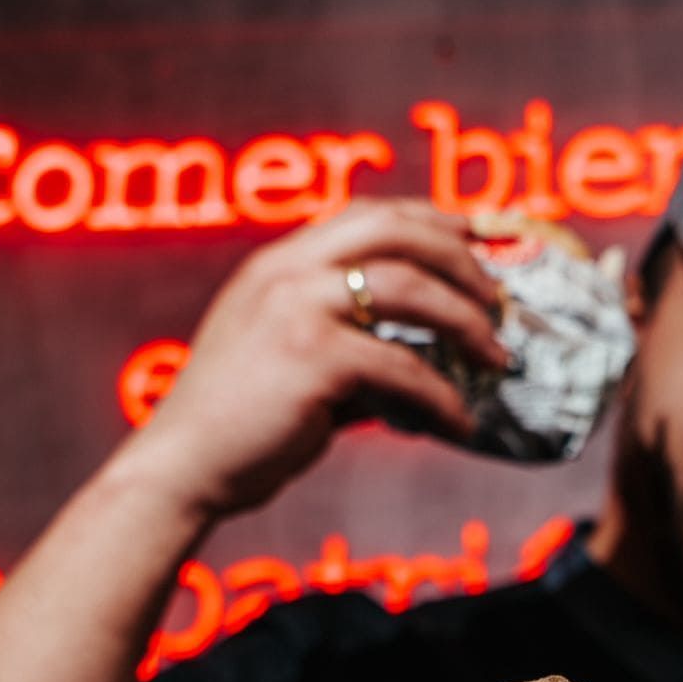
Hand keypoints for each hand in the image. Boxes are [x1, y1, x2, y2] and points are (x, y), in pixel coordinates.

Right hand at [120, 200, 506, 517]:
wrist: (183, 467)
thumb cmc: (235, 426)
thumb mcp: (287, 362)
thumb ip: (345, 348)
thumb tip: (416, 367)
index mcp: (279, 262)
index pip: (369, 214)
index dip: (433, 220)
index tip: (483, 236)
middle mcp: (288, 271)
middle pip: (397, 231)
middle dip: (461, 258)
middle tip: (499, 300)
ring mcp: (298, 308)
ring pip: (408, 288)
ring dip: (465, 321)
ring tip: (497, 356)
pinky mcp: (313, 358)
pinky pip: (401, 367)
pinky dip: (440, 397)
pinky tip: (460, 422)